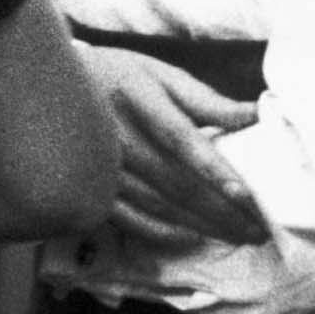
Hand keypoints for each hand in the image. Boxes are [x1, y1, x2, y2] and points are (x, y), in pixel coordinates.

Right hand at [79, 44, 270, 248]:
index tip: (245, 196)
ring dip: (201, 224)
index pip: (180, 138)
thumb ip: (207, 100)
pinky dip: (160, 231)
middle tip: (259, 229)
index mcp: (140, 100)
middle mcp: (118, 134)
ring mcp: (101, 163)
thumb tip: (258, 113)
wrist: (55, 85)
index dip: (212, 169)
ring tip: (238, 236)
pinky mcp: (92, 183)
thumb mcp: (161, 76)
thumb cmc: (120, 77)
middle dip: (221, 210)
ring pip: (157, 203)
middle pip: (175, 181)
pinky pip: (127, 216)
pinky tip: (190, 237)